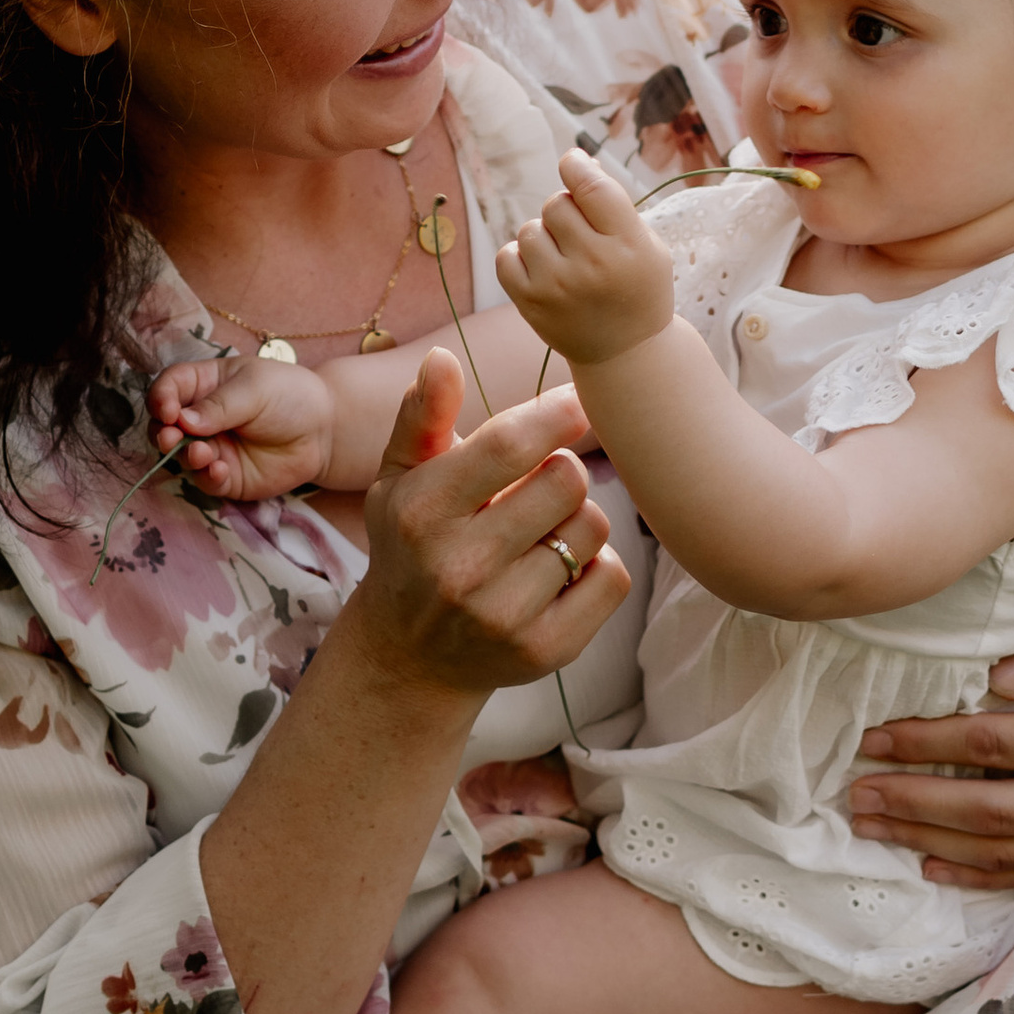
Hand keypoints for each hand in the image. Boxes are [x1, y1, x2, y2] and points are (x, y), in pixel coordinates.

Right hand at [149, 351, 336, 499]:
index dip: (161, 398)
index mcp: (204, 385)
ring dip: (184, 455)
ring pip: (180, 456)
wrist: (325, 430)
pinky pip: (206, 481)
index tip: (167, 409)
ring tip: (202, 452)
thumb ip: (219, 405)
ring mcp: (211, 448)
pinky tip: (219, 469)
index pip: (169, 388)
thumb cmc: (289, 396)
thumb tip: (182, 421)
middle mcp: (200, 418)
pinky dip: (207, 477)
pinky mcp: (225, 476)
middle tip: (171, 436)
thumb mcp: (254, 389)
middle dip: (162, 432)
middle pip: (164, 426)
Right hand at [349, 346, 629, 700]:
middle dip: (561, 472)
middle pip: (566, 481)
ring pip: (593, 529)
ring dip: (578, 521)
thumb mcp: (400, 478)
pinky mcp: (546, 650)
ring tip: (541, 534)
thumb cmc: (412, 545)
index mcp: (423, 511)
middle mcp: (459, 567)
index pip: (509, 444)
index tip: (576, 403)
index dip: (555, 414)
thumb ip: (423, 416)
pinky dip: (598, 567)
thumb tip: (442, 358)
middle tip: (539, 487)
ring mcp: (503, 615)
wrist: (409, 655)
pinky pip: (613, 579)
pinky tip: (560, 572)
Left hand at [497, 147, 675, 364]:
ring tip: (566, 258)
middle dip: (566, 209)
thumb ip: (614, 204)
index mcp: (629, 245)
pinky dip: (520, 257)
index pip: (592, 187)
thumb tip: (577, 162)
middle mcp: (592, 265)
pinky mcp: (530, 304)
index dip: (576, 165)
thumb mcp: (648, 244)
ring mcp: (557, 286)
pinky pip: (506, 256)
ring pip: (530, 229)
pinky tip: (543, 269)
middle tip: (582, 234)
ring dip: (545, 236)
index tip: (574, 163)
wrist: (626, 353)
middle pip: (555, 204)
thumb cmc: (638, 288)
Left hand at [848, 594, 1013, 889]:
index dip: (926, 743)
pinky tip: (938, 866)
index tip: (875, 739)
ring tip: (875, 828)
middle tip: (852, 796)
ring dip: (934, 841)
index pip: (991, 746)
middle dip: (912, 802)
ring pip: (1007, 851)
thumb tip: (996, 678)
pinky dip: (985, 874)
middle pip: (985, 810)